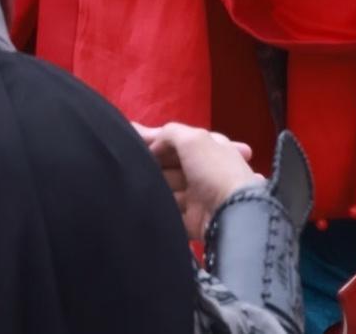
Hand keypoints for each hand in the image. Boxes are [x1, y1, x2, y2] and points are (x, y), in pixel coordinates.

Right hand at [133, 121, 259, 240]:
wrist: (231, 215)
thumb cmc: (214, 171)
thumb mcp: (193, 138)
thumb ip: (169, 133)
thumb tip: (152, 146)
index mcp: (208, 147)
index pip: (178, 140)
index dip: (155, 138)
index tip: (131, 135)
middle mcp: (204, 170)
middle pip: (171, 164)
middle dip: (151, 161)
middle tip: (125, 159)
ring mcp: (198, 197)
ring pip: (168, 187)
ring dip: (153, 185)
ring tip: (129, 180)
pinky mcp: (192, 221)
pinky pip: (170, 212)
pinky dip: (158, 208)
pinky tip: (138, 202)